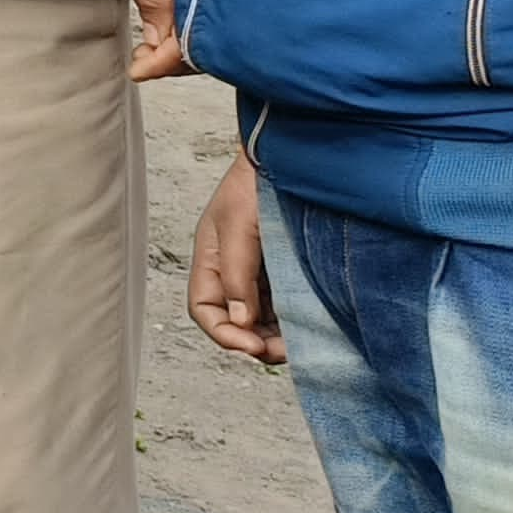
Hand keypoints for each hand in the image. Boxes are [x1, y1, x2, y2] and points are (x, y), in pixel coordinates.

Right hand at [186, 152, 281, 362]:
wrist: (293, 160)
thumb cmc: (256, 183)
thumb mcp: (238, 226)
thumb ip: (236, 275)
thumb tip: (241, 321)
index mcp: (210, 259)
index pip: (204, 309)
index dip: (223, 333)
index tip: (253, 344)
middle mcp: (233, 271)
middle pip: (234, 320)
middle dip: (254, 341)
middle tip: (282, 352)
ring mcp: (261, 273)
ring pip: (261, 318)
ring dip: (275, 336)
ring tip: (298, 345)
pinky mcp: (287, 272)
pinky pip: (285, 306)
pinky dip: (292, 322)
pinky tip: (308, 327)